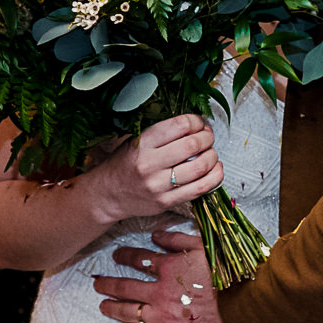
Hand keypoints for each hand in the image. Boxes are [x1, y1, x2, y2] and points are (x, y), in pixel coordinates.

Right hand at [83, 116, 223, 225]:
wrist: (107, 195)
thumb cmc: (123, 164)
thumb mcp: (134, 141)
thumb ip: (161, 133)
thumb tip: (195, 125)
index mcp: (141, 144)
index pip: (179, 125)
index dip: (196, 121)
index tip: (199, 122)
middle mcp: (149, 164)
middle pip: (192, 145)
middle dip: (207, 137)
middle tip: (208, 136)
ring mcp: (158, 186)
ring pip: (199, 167)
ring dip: (212, 156)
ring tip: (211, 152)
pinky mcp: (166, 202)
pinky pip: (200, 189)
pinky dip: (214, 176)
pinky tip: (215, 169)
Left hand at [95, 230, 230, 322]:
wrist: (248, 305)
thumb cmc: (231, 273)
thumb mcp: (206, 246)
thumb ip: (178, 239)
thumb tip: (155, 234)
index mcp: (168, 267)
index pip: (138, 259)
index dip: (124, 256)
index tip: (115, 256)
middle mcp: (160, 292)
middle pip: (125, 287)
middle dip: (108, 284)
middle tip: (97, 284)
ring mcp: (164, 316)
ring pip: (129, 312)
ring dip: (113, 309)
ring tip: (103, 307)